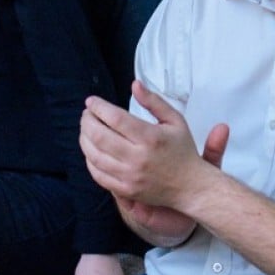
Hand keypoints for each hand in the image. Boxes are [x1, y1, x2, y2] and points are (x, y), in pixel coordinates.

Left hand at [80, 81, 228, 242]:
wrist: (190, 185)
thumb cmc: (183, 150)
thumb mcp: (175, 120)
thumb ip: (154, 101)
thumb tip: (134, 84)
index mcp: (151, 137)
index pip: (116, 118)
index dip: (99, 107)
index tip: (91, 101)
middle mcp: (138, 157)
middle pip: (100, 136)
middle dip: (87, 121)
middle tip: (87, 114)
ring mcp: (129, 176)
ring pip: (94, 156)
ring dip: (84, 139)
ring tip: (86, 129)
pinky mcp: (125, 190)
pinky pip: (98, 174)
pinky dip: (89, 160)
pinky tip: (91, 150)